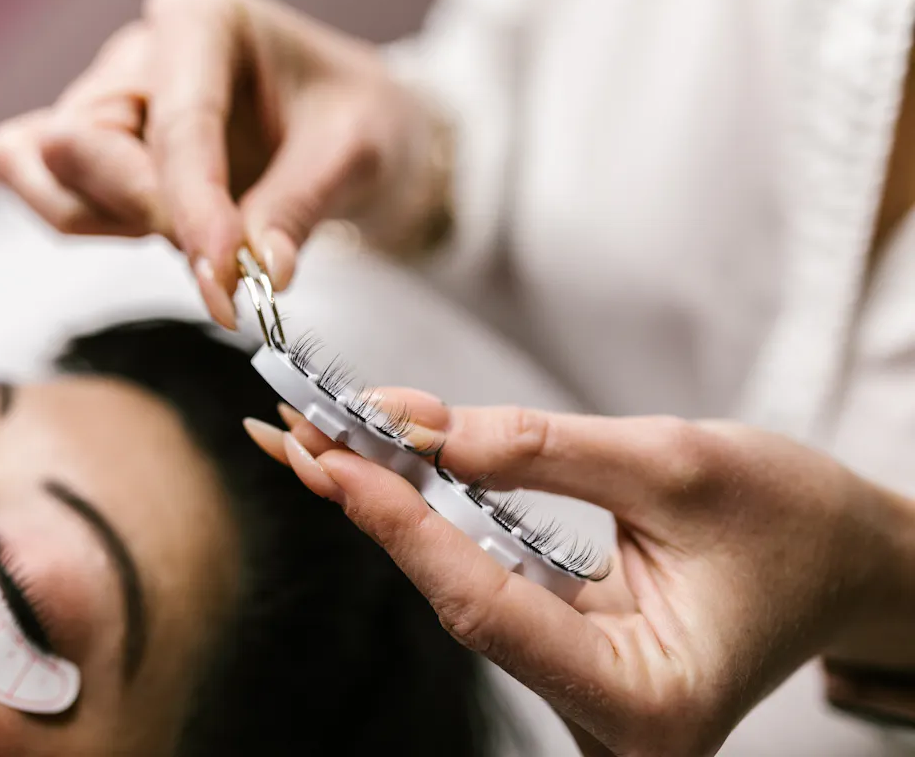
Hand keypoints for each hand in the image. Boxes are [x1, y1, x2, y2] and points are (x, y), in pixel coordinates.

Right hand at [0, 0, 451, 327]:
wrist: (350, 133)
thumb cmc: (353, 121)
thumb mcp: (355, 155)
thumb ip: (299, 209)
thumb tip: (257, 274)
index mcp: (204, 16)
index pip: (178, 121)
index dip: (195, 207)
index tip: (226, 274)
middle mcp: (140, 49)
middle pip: (82, 143)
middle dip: (150, 214)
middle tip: (225, 258)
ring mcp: (105, 98)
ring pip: (46, 173)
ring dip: (120, 224)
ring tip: (205, 233)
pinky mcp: (91, 148)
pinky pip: (48, 192)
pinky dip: (94, 226)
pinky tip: (164, 230)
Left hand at [244, 393, 914, 755]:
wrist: (852, 561)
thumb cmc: (796, 523)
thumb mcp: (676, 464)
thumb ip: (539, 450)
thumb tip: (418, 428)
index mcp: (642, 699)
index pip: (482, 601)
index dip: (397, 521)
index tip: (327, 452)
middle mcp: (606, 723)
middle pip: (459, 603)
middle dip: (378, 511)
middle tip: (300, 435)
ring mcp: (586, 703)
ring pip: (467, 596)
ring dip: (398, 514)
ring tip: (327, 443)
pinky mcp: (575, 667)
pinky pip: (492, 590)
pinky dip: (441, 527)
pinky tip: (390, 476)